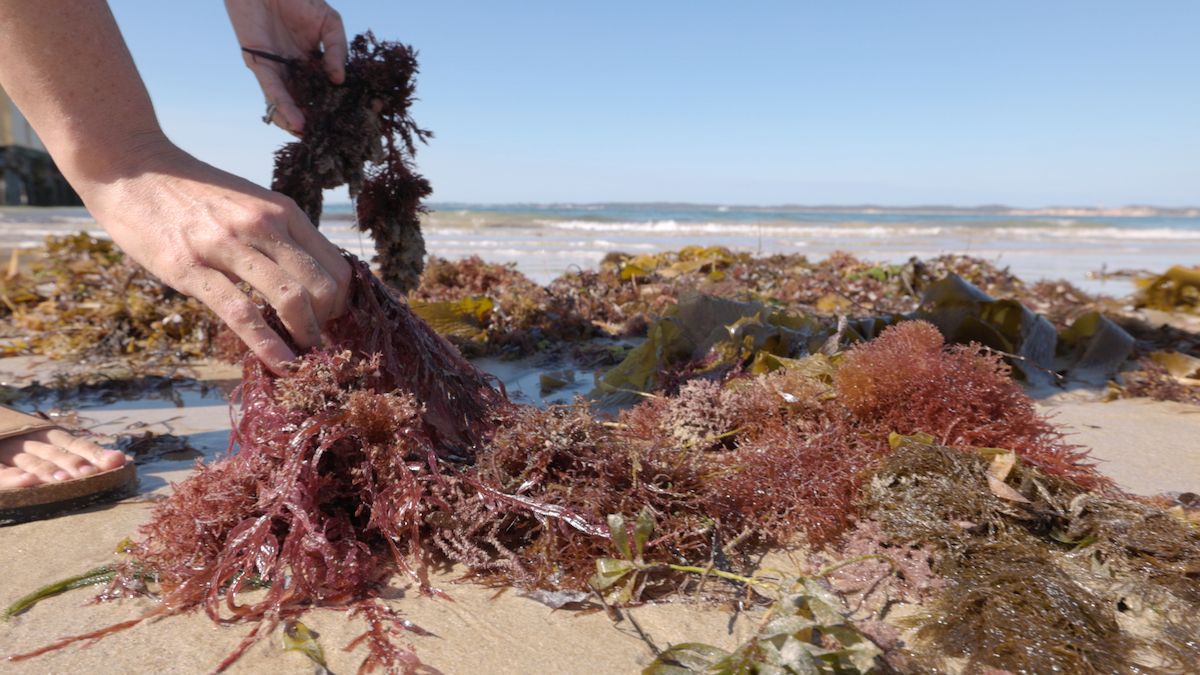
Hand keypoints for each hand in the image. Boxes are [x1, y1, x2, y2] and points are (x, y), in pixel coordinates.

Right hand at [83, 141, 350, 372]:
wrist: (131, 167)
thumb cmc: (194, 194)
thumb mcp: (250, 204)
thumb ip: (280, 237)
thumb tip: (310, 282)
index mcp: (283, 211)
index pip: (338, 266)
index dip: (343, 303)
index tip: (331, 322)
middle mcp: (264, 224)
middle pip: (324, 286)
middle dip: (328, 323)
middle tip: (316, 342)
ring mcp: (227, 245)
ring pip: (291, 298)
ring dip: (305, 336)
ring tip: (303, 359)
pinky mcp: (190, 267)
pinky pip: (242, 314)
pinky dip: (268, 345)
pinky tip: (280, 364)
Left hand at [225, 0, 346, 133]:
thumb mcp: (330, 23)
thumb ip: (338, 50)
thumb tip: (340, 80)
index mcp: (313, 63)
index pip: (328, 90)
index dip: (341, 106)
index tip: (358, 121)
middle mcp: (295, 71)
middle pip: (307, 103)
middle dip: (318, 122)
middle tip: (332, 141)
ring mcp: (277, 71)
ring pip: (287, 104)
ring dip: (298, 124)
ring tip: (311, 139)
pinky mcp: (259, 66)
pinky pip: (272, 92)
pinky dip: (283, 107)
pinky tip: (296, 122)